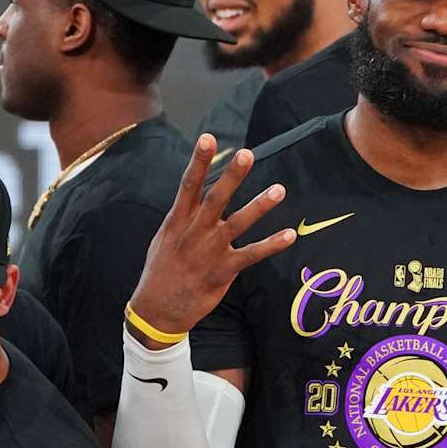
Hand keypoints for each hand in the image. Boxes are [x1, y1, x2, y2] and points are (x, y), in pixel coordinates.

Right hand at [127, 135, 294, 343]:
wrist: (156, 310)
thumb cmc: (161, 271)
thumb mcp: (164, 238)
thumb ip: (182, 216)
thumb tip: (194, 194)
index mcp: (178, 220)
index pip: (189, 185)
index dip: (199, 161)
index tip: (208, 138)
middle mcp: (194, 232)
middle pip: (215, 198)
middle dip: (231, 175)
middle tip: (247, 153)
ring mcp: (210, 251)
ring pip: (238, 224)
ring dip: (259, 206)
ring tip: (279, 189)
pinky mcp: (223, 271)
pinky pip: (252, 255)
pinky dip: (272, 245)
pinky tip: (290, 235)